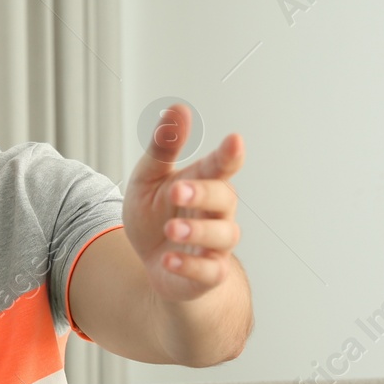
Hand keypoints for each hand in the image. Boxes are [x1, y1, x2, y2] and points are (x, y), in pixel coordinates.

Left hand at [122, 103, 243, 301]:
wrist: (152, 264)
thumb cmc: (155, 216)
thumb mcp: (149, 179)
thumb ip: (164, 148)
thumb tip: (178, 109)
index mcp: (203, 183)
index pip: (222, 165)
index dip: (230, 155)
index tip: (234, 141)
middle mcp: (215, 212)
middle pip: (224, 198)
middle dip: (203, 194)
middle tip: (177, 191)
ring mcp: (214, 244)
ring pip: (222, 235)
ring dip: (198, 231)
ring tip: (171, 229)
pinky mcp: (207, 273)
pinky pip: (208, 270)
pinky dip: (190, 265)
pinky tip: (169, 258)